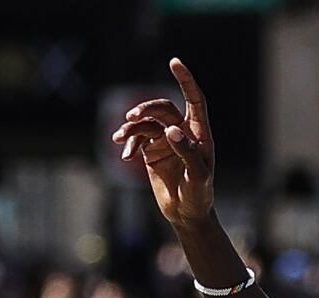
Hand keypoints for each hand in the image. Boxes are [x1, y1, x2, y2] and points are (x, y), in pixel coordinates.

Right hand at [112, 59, 217, 232]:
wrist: (186, 214)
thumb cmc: (199, 195)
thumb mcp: (198, 176)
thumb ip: (187, 153)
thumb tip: (170, 131)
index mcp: (199, 133)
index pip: (194, 100)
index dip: (185, 80)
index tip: (174, 62)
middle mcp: (182, 132)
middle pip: (162, 108)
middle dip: (146, 108)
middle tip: (131, 118)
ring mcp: (165, 141)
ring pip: (146, 122)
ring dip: (132, 127)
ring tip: (119, 138)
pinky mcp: (151, 151)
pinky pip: (137, 138)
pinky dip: (129, 142)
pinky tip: (124, 153)